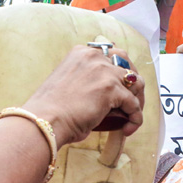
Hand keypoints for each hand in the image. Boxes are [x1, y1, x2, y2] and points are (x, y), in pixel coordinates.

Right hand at [23, 45, 145, 146]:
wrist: (45, 120)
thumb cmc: (51, 110)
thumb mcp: (68, 84)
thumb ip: (87, 81)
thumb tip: (106, 98)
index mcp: (81, 53)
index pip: (111, 54)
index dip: (120, 71)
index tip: (121, 86)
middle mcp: (94, 57)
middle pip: (128, 63)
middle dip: (133, 82)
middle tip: (132, 101)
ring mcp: (104, 71)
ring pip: (136, 83)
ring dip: (137, 100)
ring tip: (131, 116)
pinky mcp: (111, 89)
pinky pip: (134, 104)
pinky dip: (135, 118)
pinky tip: (128, 129)